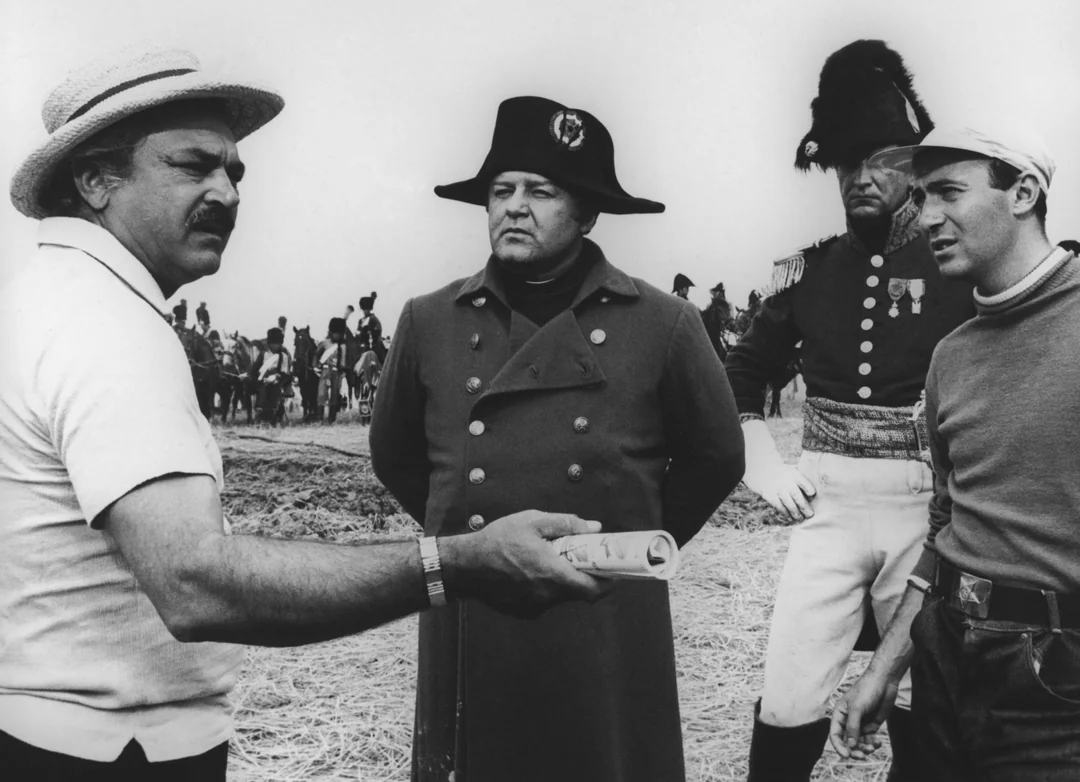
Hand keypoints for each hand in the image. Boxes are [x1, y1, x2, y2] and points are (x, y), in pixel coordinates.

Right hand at [440, 511, 610, 618]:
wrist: (465, 566)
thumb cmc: (497, 540)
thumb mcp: (532, 521)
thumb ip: (566, 524)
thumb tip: (594, 528)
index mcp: (553, 574)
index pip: (594, 590)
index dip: (607, 582)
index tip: (611, 571)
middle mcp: (547, 595)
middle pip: (578, 592)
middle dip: (583, 576)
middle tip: (579, 558)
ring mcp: (535, 607)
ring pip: (560, 596)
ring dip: (561, 581)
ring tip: (547, 560)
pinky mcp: (523, 612)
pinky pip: (543, 600)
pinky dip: (544, 588)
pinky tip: (529, 572)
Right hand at [742, 461, 816, 521]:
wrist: (763, 472)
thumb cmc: (784, 475)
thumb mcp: (792, 473)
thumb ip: (802, 483)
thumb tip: (814, 499)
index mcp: (794, 475)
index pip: (802, 482)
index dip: (807, 488)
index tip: (812, 494)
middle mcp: (786, 482)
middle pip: (796, 495)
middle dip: (804, 506)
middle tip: (810, 515)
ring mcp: (778, 490)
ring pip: (788, 503)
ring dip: (795, 512)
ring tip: (801, 519)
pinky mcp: (770, 496)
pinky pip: (779, 507)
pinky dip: (785, 514)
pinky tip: (791, 518)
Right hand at [829, 669, 898, 759]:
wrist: (884, 682)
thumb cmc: (866, 690)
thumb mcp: (857, 708)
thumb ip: (853, 727)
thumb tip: (851, 745)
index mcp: (839, 714)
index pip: (835, 734)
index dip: (839, 746)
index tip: (847, 756)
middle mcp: (848, 720)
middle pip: (847, 741)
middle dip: (854, 750)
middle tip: (862, 756)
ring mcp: (860, 723)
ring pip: (859, 742)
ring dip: (865, 747)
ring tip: (872, 747)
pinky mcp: (872, 725)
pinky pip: (870, 739)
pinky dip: (873, 743)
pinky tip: (877, 742)